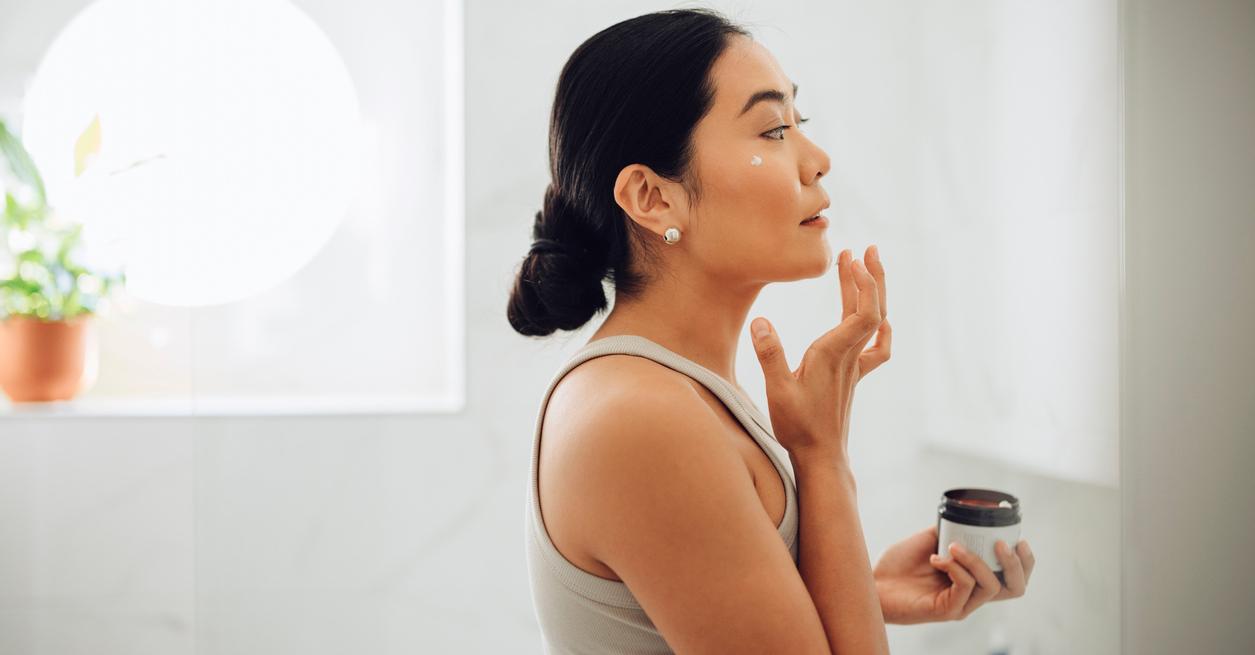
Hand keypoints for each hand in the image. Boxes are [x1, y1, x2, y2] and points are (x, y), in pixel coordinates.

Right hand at [749, 246, 891, 461]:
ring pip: (872, 321)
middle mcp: (849, 356)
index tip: (852, 259)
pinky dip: (879, 326)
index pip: (865, 313)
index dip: (864, 284)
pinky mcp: (852, 374)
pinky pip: (875, 346)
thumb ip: (770, 355)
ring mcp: (853, 365)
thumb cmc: (799, 426)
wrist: (821, 456)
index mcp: (834, 354)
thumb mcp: (777, 391)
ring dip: (870, 291)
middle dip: (871, 276)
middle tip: (863, 248)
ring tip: (859, 264)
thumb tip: (760, 321)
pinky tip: (877, 317)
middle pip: (874, 309)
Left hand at [872, 524, 1035, 623]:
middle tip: (1001, 544)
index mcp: (973, 580)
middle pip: (1015, 589)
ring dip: (975, 560)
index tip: (1018, 539)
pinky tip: (937, 558)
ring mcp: (961, 605)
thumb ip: (950, 530)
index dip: (1025, 562)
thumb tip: (966, 512)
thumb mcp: (929, 540)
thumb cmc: (898, 565)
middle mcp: (972, 595)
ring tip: (953, 546)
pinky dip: (955, 567)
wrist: (872, 582)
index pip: (1012, 578)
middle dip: (1015, 564)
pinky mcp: (947, 610)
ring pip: (990, 586)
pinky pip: (965, 587)